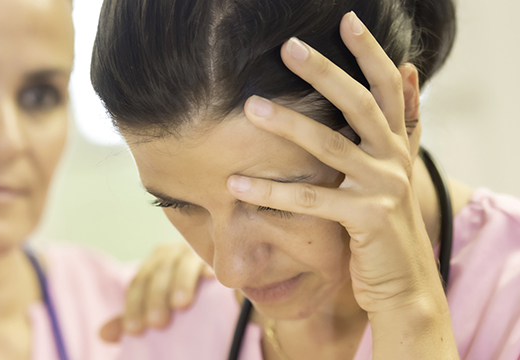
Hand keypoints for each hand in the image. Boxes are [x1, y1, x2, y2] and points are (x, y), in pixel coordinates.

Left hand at [100, 241, 212, 341]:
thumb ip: (135, 315)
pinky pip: (214, 258)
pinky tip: (210, 278)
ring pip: (184, 262)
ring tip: (181, 304)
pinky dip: (211, 266)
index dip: (134, 306)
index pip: (138, 283)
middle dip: (156, 297)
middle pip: (159, 272)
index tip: (134, 330)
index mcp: (155, 264)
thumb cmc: (186, 293)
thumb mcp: (158, 304)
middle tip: (157, 323)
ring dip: (181, 281)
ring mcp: (197, 250)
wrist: (220, 280)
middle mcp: (174, 253)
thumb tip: (103, 334)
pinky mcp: (220, 254)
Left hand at [227, 12, 456, 357]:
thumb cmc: (385, 229)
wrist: (404, 285)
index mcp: (396, 146)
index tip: (348, 21)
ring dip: (289, 124)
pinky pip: (312, 200)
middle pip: (360, 105)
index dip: (370, 52)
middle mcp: (394, 161)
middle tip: (288, 47)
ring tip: (251, 106)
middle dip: (325, 72)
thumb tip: (406, 70)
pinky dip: (272, 192)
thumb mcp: (394, 172)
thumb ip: (399, 127)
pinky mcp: (368, 219)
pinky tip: (236, 185)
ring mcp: (385, 189)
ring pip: (331, 146)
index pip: (386, 88)